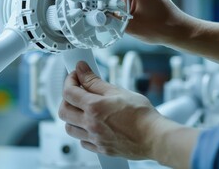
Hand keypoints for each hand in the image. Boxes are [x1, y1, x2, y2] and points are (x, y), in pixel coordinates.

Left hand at [59, 61, 198, 167]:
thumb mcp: (118, 91)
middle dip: (67, 98)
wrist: (155, 137)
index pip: (69, 92)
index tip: (75, 75)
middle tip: (77, 91)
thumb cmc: (142, 115)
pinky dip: (83, 132)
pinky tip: (93, 125)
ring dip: (73, 116)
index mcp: (94, 108)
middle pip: (64, 111)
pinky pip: (82, 141)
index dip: (70, 80)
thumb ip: (95, 81)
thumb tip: (82, 70)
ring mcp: (95, 139)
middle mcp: (91, 125)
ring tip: (84, 109)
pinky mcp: (101, 149)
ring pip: (69, 128)